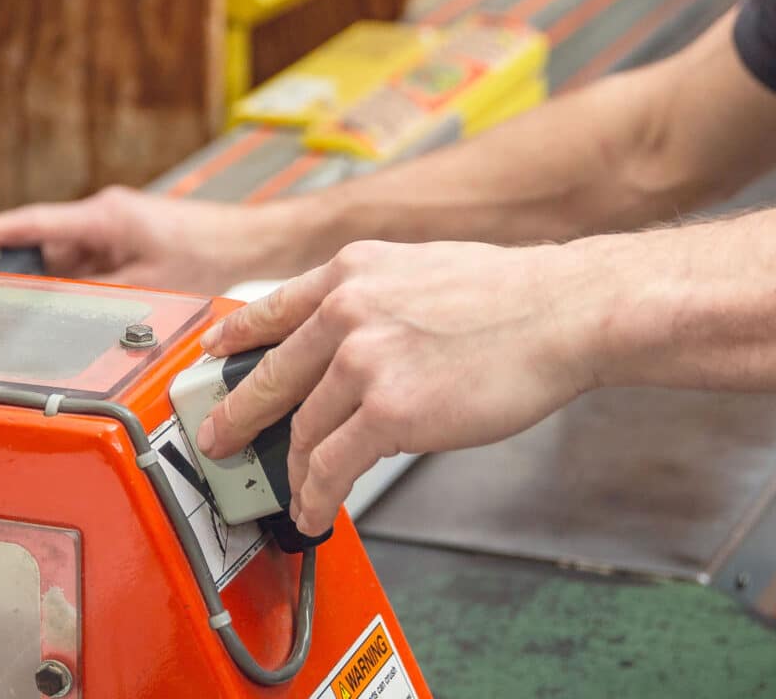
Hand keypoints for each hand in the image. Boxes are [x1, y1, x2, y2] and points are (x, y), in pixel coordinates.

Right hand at [0, 186, 287, 293]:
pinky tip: (73, 304)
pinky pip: (90, 258)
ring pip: (68, 254)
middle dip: (20, 269)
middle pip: (46, 243)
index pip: (34, 223)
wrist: (248, 242)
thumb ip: (97, 294)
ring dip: (54, 279)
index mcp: (104, 217)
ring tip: (32, 309)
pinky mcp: (130, 237)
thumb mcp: (147, 285)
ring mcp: (117, 225)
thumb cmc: (206, 254)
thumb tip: (59, 309)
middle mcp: (105, 215)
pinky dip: (77, 279)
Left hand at [197, 239, 599, 535]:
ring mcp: (364, 359)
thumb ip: (371, 298)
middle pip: (271, 375)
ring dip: (290, 469)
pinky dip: (316, 494)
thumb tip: (343, 337)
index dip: (235, 338)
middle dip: (237, 415)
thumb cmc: (506, 293)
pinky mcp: (390, 410)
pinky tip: (315, 506)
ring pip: (303, 428)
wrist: (562, 310)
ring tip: (288, 489)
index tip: (214, 355)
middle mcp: (346, 310)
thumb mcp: (419, 268)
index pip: (271, 309)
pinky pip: (332, 465)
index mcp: (351, 272)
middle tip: (219, 438)